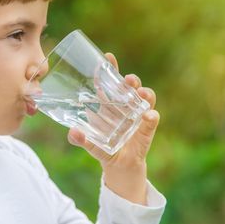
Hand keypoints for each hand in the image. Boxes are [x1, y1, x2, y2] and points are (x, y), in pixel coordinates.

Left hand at [67, 52, 159, 204]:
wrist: (119, 167)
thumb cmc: (102, 147)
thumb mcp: (90, 143)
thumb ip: (80, 139)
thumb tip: (72, 133)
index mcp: (110, 104)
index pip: (110, 82)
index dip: (110, 69)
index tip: (107, 57)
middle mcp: (126, 106)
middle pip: (130, 87)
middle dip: (130, 80)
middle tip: (128, 80)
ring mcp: (138, 115)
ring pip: (146, 98)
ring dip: (145, 93)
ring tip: (141, 93)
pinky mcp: (147, 129)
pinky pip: (152, 120)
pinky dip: (151, 116)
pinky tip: (149, 115)